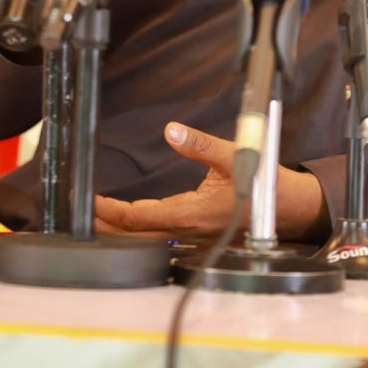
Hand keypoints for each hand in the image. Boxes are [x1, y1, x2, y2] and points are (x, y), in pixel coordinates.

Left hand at [94, 123, 328, 242]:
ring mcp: (191, 237)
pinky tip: (129, 218)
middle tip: (77, 210)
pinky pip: (159, 235)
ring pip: (145, 238)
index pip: (138, 217)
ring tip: (94, 214)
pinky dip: (137, 227)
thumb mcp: (233, 153)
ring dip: (118, 228)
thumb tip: (170, 129)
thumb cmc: (263, 182)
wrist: (290, 208)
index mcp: (193, 213)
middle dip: (104, 224)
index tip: (88, 199)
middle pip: (134, 234)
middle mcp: (188, 231)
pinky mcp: (196, 234)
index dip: (109, 210)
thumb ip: (200, 143)